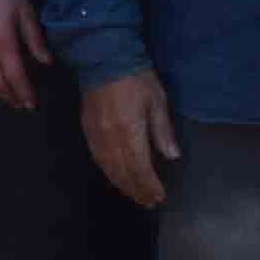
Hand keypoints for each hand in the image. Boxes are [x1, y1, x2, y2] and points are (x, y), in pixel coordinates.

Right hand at [78, 64, 179, 212]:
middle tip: (148, 203)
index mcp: (129, 131)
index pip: (140, 168)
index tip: (159, 197)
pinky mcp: (87, 129)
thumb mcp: (156, 99)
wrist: (103, 57)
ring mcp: (96, 134)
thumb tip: (172, 156)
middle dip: (136, 190)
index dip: (150, 185)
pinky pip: (97, 158)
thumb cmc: (135, 76)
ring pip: (108, 168)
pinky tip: (115, 176)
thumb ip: (162, 130)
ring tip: (134, 195)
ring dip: (122, 184)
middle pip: (123, 172)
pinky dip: (108, 171)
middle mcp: (110, 138)